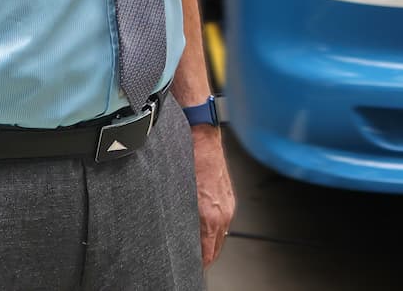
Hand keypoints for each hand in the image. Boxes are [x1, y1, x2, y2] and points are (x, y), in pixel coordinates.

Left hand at [190, 124, 234, 265]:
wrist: (201, 136)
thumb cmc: (187, 158)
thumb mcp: (177, 195)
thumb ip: (179, 220)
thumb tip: (174, 237)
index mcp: (211, 216)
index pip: (207, 254)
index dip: (197, 264)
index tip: (188, 267)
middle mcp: (223, 213)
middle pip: (215, 249)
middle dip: (204, 257)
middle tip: (190, 261)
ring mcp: (228, 205)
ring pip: (220, 236)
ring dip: (209, 244)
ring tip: (196, 248)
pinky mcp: (228, 197)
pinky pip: (223, 222)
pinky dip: (214, 230)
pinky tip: (204, 228)